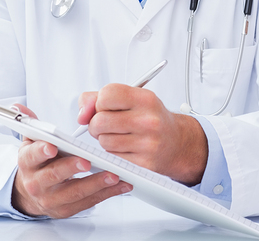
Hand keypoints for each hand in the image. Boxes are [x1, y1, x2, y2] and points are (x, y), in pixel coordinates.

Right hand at [11, 104, 132, 217]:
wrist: (31, 193)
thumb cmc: (38, 162)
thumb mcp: (30, 141)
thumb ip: (30, 123)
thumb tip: (18, 106)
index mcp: (27, 162)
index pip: (31, 156)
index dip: (40, 151)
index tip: (52, 146)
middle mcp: (37, 182)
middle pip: (54, 175)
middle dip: (71, 168)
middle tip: (87, 161)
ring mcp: (51, 199)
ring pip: (74, 192)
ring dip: (96, 183)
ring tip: (114, 174)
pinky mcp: (66, 210)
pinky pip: (88, 202)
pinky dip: (107, 193)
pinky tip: (121, 184)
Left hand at [78, 84, 208, 185]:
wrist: (176, 142)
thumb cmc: (148, 118)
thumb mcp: (130, 99)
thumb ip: (97, 98)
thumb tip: (81, 115)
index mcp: (145, 99)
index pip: (106, 95)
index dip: (100, 102)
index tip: (107, 107)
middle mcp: (149, 120)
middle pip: (99, 121)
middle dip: (96, 124)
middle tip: (108, 125)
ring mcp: (147, 143)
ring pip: (103, 142)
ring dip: (105, 140)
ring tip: (120, 136)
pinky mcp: (143, 164)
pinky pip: (112, 158)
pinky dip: (114, 154)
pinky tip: (126, 149)